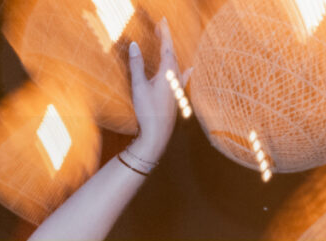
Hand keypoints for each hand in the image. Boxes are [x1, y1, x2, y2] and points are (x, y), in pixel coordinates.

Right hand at [128, 19, 179, 162]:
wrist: (157, 135)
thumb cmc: (148, 112)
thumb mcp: (138, 86)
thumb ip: (136, 65)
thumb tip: (134, 45)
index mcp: (167, 72)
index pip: (167, 46)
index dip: (164, 32)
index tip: (162, 20)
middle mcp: (175, 77)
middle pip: (172, 53)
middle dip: (166, 39)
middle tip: (160, 27)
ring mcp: (177, 87)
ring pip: (176, 63)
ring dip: (171, 51)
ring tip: (166, 43)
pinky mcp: (176, 96)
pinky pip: (182, 77)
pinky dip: (184, 70)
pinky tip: (191, 68)